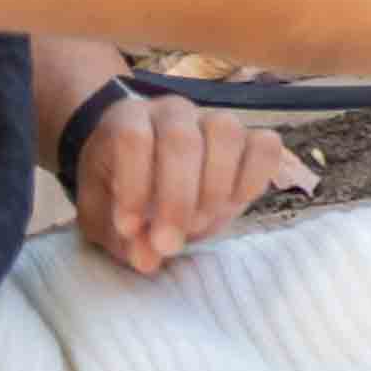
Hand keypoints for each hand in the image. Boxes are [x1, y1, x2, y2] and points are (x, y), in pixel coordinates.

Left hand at [67, 85, 285, 277]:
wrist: (148, 168)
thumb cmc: (120, 189)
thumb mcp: (105, 217)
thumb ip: (122, 238)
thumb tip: (147, 258)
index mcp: (130, 119)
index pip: (134, 138)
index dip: (134, 185)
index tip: (129, 229)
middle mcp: (174, 112)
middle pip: (181, 140)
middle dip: (176, 199)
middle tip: (168, 244)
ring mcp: (214, 120)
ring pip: (226, 133)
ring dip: (215, 187)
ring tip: (200, 224)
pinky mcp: (249, 139)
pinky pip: (265, 145)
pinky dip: (255, 177)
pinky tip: (235, 203)